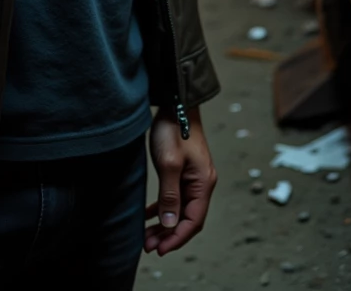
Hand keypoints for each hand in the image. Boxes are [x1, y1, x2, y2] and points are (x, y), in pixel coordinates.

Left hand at [144, 106, 216, 255]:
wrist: (176, 101)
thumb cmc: (173, 129)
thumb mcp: (169, 163)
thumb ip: (170, 195)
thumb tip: (170, 225)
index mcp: (203, 183)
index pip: (193, 221)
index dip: (177, 238)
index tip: (160, 249)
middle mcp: (201, 183)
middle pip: (187, 218)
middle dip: (169, 234)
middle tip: (149, 246)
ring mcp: (193, 177)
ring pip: (179, 209)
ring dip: (165, 224)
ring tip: (147, 236)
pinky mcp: (183, 171)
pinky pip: (175, 197)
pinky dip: (163, 209)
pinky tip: (149, 215)